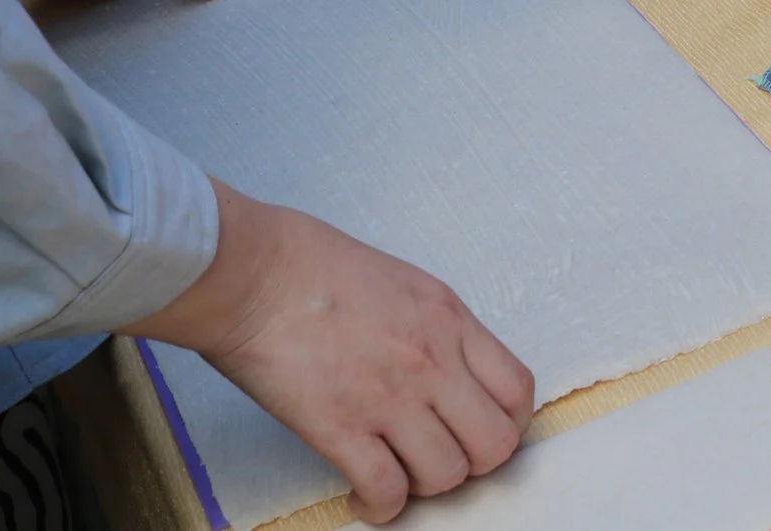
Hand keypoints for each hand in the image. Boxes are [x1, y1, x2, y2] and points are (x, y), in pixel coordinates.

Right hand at [133, 182, 534, 524]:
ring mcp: (390, 396)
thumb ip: (433, 327)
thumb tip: (444, 368)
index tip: (480, 430)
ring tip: (397, 473)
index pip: (516, 389)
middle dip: (474, 463)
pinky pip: (386, 490)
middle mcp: (433, 360)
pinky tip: (362, 494)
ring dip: (424, 485)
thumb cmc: (311, 265)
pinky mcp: (341, 427)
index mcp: (450, 319)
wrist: (254, 273)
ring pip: (446, 474)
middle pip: (495, 442)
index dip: (507, 423)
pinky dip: (379, 505)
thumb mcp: (402, 282)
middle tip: (441, 457)